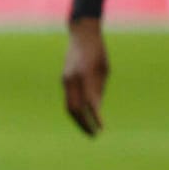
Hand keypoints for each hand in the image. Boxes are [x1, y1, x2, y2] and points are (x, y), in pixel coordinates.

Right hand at [62, 17, 109, 136]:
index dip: (95, 117)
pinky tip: (84, 117)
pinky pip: (69, 99)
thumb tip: (96, 109)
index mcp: (84, 76)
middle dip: (83, 124)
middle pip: (73, 109)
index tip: (101, 128)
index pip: (89, 102)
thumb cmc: (98, 51)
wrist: (81, 34)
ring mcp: (65, 80)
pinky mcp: (64, 80)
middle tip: (94, 135)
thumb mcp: (104, 69)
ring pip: (68, 106)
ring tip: (88, 129)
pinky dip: (76, 111)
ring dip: (78, 120)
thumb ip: (98, 89)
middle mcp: (71, 80)